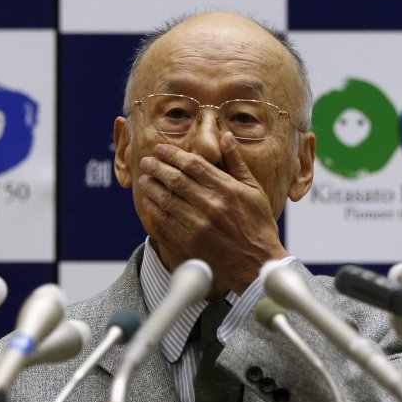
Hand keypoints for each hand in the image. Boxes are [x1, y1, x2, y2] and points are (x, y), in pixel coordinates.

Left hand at [137, 132, 288, 296]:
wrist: (256, 264)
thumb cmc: (258, 225)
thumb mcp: (254, 190)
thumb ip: (237, 163)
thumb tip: (226, 136)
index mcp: (227, 189)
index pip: (193, 164)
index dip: (173, 154)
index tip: (161, 149)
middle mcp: (212, 205)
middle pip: (176, 180)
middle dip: (157, 167)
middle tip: (147, 161)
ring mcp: (199, 225)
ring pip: (167, 200)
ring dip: (152, 187)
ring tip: (144, 179)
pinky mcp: (189, 243)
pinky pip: (165, 222)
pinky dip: (153, 210)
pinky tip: (148, 202)